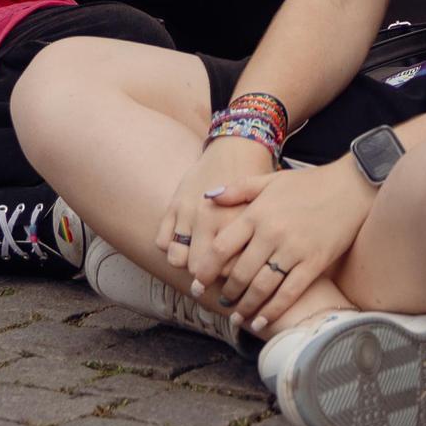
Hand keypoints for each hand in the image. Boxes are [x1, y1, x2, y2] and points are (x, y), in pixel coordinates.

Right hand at [157, 135, 276, 292]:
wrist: (238, 145)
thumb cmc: (256, 184)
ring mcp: (188, 212)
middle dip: (206, 277)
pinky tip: (186, 243)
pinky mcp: (173, 205)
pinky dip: (171, 247)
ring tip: (199, 260)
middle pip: (199, 270)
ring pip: (177, 259)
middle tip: (215, 275)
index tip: (235, 280)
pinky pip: (162, 241)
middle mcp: (209, 220)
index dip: (232, 280)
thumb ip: (255, 243)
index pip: (228, 272)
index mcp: (235, 223)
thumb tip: (253, 280)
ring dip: (187, 263)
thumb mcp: (262, 212)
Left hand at [198, 157, 371, 334]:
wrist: (350, 186)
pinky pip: (289, 292)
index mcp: (257, 213)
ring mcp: (293, 250)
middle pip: (240, 272)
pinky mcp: (314, 263)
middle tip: (218, 303)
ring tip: (237, 316)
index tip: (198, 282)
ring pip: (262, 286)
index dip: (207, 268)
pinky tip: (261, 321)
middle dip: (226, 292)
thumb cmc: (308, 183)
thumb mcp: (270, 180)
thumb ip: (238, 189)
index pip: (222, 246)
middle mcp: (272, 233)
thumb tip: (207, 198)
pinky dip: (273, 310)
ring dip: (246, 305)